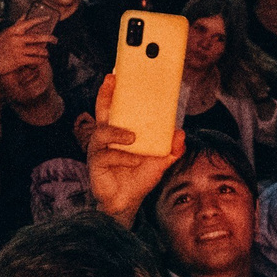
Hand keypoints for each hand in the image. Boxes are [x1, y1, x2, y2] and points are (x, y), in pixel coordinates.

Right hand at [0, 13, 53, 81]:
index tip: (48, 18)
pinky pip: (34, 60)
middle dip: (48, 38)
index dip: (39, 19)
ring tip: (47, 53)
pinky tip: (42, 60)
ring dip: (45, 52)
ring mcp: (17, 50)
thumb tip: (25, 16)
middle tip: (55, 39)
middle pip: (36, 37)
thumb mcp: (4, 35)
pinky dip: (40, 60)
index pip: (27, 22)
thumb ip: (15, 26)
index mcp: (12, 31)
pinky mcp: (19, 60)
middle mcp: (15, 39)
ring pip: (37, 50)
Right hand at [76, 76, 183, 223]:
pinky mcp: (96, 162)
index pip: (116, 106)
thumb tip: (180, 133)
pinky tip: (133, 162)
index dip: (115, 90)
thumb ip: (172, 149)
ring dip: (117, 132)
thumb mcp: (161, 162)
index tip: (118, 73)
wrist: (128, 203)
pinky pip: (107, 154)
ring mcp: (99, 149)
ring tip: (133, 138)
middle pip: (102, 109)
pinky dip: (123, 157)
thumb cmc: (139, 178)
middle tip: (112, 79)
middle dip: (106, 93)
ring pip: (102, 132)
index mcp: (121, 131)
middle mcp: (107, 136)